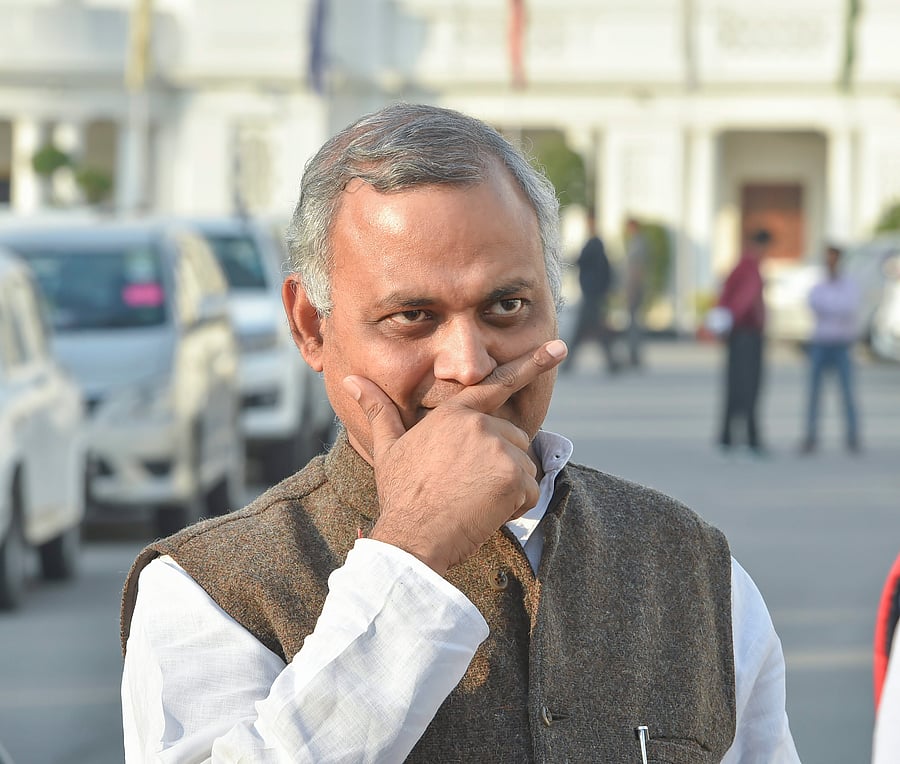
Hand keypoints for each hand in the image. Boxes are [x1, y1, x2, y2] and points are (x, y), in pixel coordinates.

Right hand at [344, 340, 566, 575]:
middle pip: (515, 440)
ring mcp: (497, 448)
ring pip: (524, 467)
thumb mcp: (389, 448)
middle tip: (468, 488)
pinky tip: (486, 513)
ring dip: (508, 488)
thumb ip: (378, 410)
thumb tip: (351, 380)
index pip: (498, 384)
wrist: (411, 536)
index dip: (532, 364)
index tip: (559, 349)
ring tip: (474, 501)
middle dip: (501, 465)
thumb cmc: (401, 494)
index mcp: (454, 414)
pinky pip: (529, 492)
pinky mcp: (512, 475)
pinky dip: (515, 508)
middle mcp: (479, 424)